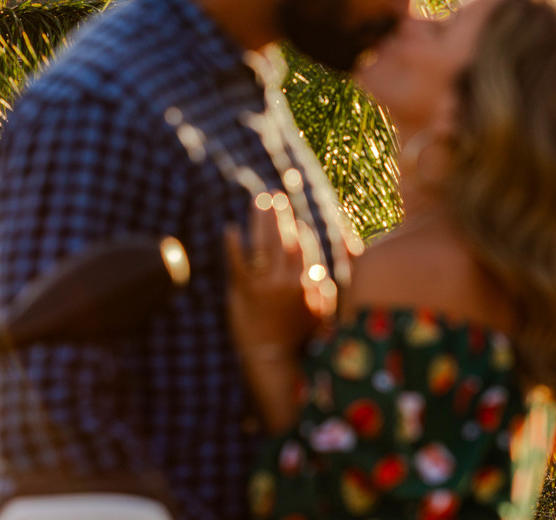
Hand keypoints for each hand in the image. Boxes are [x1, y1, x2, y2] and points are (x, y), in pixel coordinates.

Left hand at [225, 193, 326, 357]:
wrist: (272, 359)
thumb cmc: (298, 339)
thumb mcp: (321, 315)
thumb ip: (325, 291)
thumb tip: (323, 270)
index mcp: (306, 283)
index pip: (304, 248)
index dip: (299, 229)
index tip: (297, 215)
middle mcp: (285, 280)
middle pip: (282, 239)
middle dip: (279, 215)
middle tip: (275, 195)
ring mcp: (262, 285)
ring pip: (261, 245)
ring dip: (259, 221)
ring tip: (256, 202)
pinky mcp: (242, 293)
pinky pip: (237, 263)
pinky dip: (233, 245)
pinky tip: (230, 229)